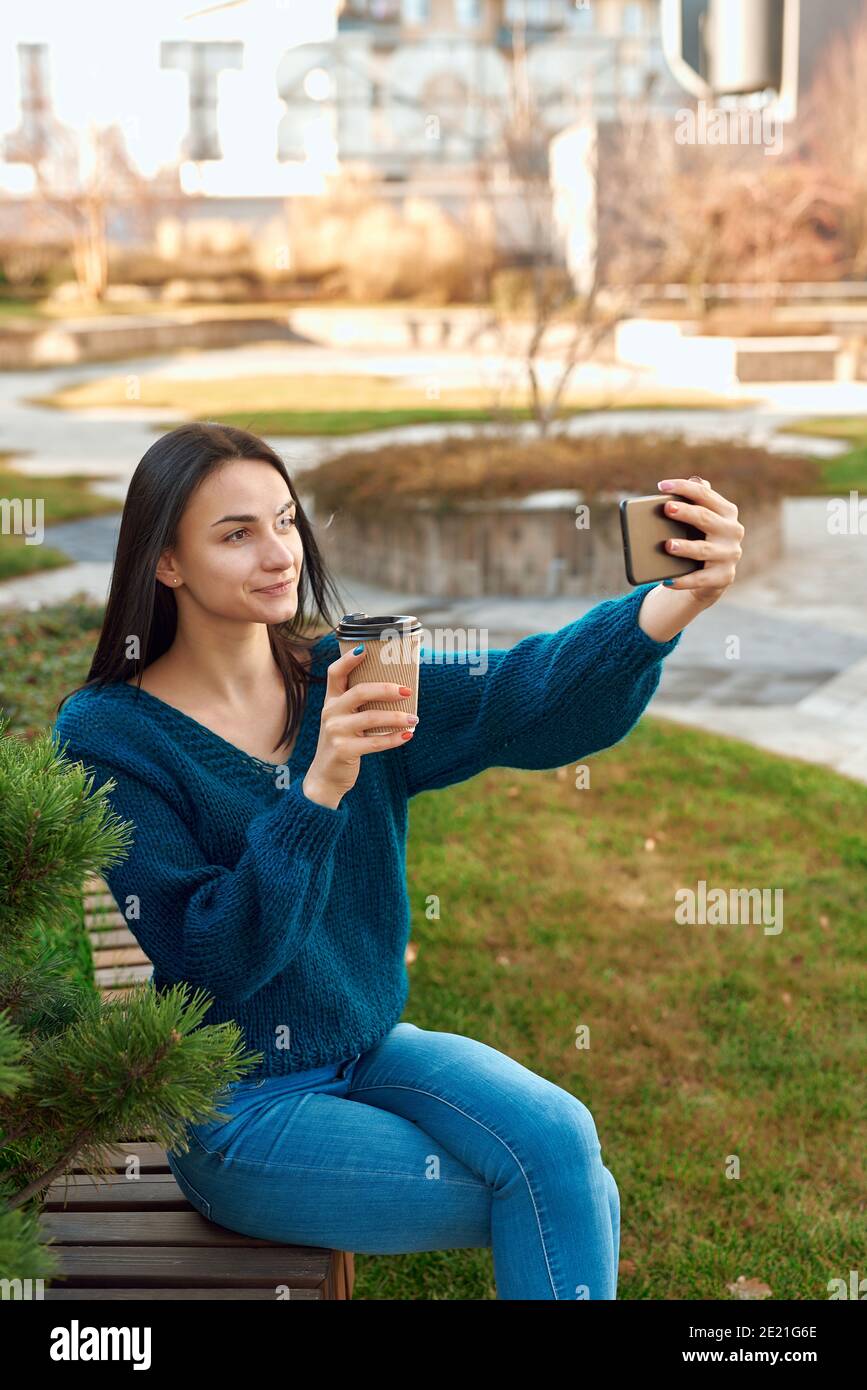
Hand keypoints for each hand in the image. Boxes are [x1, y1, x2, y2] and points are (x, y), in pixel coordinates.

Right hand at [302, 646, 418, 806]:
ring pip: (371, 717)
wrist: (326, 776)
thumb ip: (359, 705)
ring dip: (397, 717)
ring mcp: (335, 731)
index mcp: (331, 700)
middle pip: (360, 691)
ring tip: (414, 718)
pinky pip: (375, 742)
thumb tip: (396, 690)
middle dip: (386, 689)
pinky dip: (394, 738)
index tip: (366, 649)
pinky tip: (408, 736)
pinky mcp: (343, 750)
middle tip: (407, 691)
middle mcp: (330, 712)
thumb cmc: (343, 742)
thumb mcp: (344, 719)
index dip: (348, 659)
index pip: (334, 673)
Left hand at [657, 475, 743, 606]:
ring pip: (704, 549)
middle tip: (667, 509)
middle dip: (686, 513)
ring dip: (685, 547)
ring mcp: (730, 554)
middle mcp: (732, 531)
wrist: (711, 576)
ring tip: (667, 546)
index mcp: (727, 511)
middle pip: (705, 518)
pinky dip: (683, 580)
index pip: (704, 494)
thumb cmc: (700, 539)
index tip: (662, 486)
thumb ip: (695, 502)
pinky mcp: (723, 577)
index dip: (684, 488)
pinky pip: (700, 579)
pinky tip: (667, 580)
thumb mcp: (700, 521)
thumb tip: (685, 484)